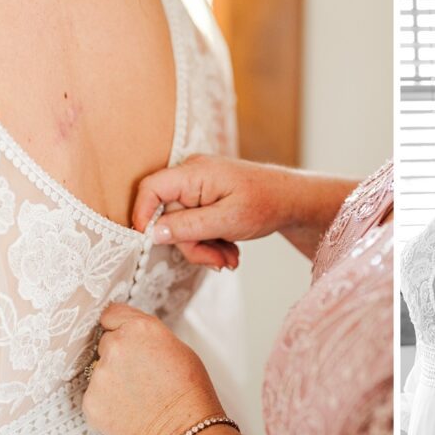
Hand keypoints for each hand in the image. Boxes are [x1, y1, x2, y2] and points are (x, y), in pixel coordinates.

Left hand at [82, 303, 225, 434]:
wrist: (183, 431)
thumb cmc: (189, 392)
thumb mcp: (178, 348)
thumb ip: (148, 336)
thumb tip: (133, 337)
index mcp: (140, 328)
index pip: (111, 313)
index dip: (118, 326)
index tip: (120, 334)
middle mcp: (116, 346)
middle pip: (105, 342)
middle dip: (119, 355)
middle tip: (139, 373)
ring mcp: (100, 375)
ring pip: (99, 371)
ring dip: (112, 380)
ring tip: (137, 396)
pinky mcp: (91, 401)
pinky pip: (94, 395)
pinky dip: (107, 402)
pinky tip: (128, 409)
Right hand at [133, 155, 298, 269]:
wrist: (291, 200)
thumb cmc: (265, 204)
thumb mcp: (227, 220)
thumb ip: (188, 226)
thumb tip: (153, 233)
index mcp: (194, 173)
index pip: (151, 188)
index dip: (143, 215)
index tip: (151, 242)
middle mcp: (191, 176)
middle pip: (168, 216)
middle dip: (192, 244)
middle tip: (219, 262)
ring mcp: (197, 188)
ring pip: (183, 226)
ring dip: (205, 248)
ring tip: (231, 258)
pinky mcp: (204, 199)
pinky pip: (195, 225)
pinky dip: (210, 241)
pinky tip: (230, 250)